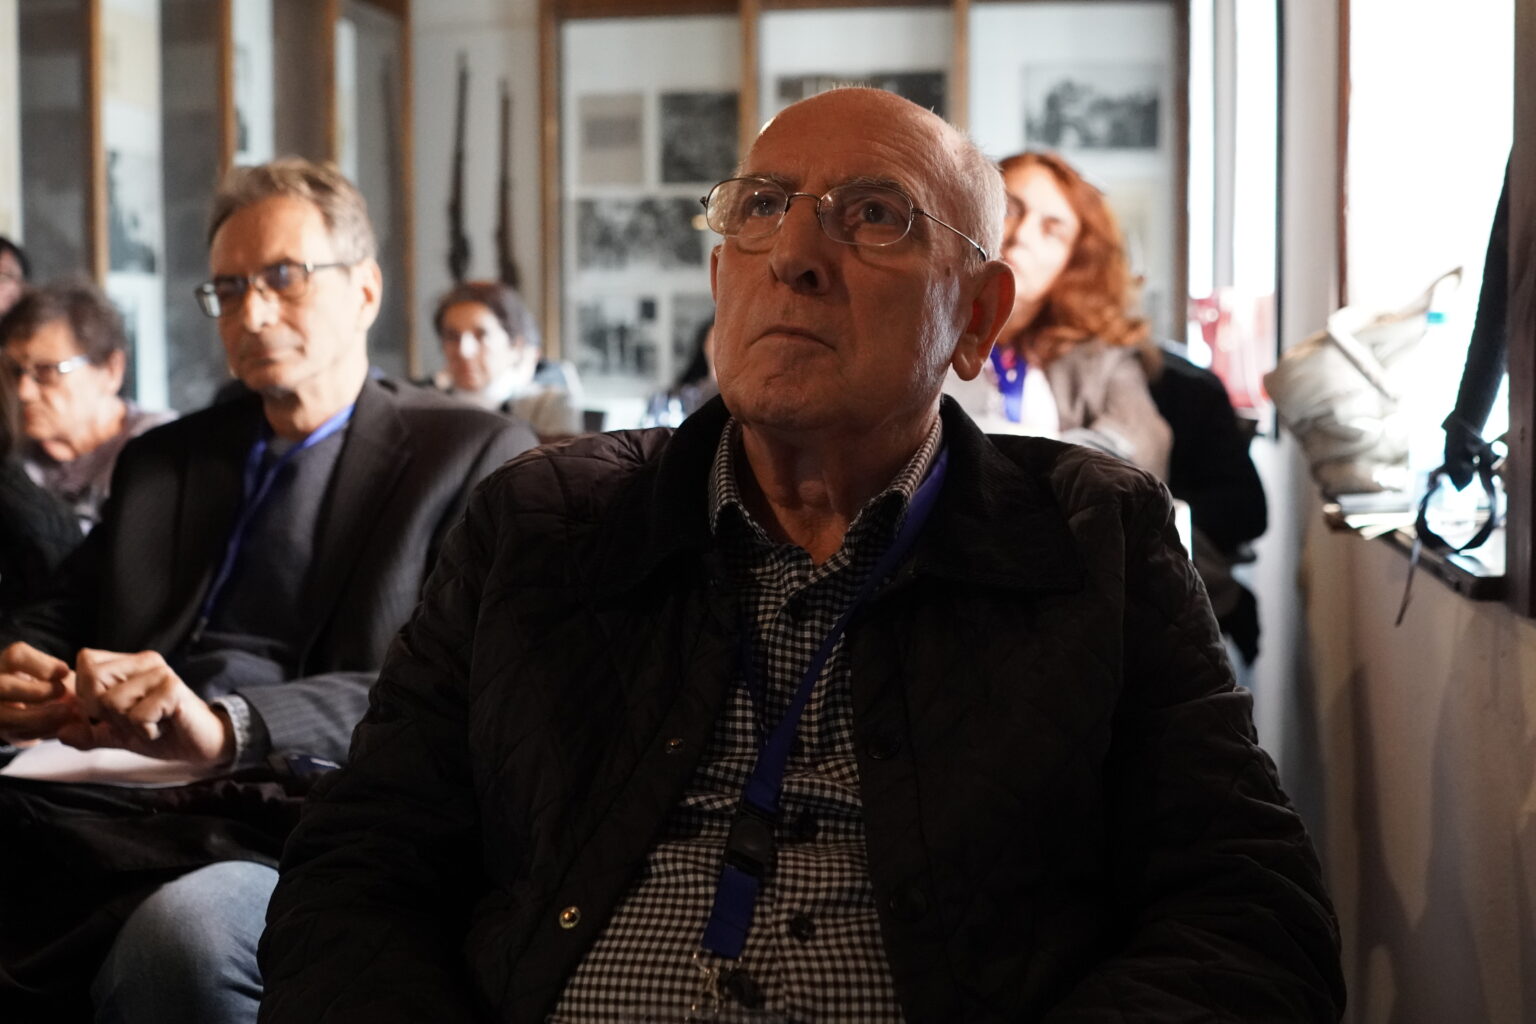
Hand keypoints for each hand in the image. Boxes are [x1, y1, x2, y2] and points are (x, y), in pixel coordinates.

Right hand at [0, 641, 81, 745]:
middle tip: (62, 692)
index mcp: (8, 664)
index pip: (15, 656)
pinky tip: (60, 725)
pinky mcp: (5, 732)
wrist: (35, 707)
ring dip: (40, 717)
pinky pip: (18, 734)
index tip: (65, 671)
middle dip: (37, 691)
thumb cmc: (50, 683)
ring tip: (66, 713)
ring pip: (6, 717)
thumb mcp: (54, 673)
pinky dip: (42, 731)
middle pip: (3, 686)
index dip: (41, 664)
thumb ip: (62, 675)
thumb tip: (85, 685)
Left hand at [64, 649, 234, 765]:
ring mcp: (161, 673)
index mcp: (130, 664)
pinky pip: (137, 715)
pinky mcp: (174, 689)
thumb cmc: (163, 732)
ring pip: (112, 702)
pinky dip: (146, 731)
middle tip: (133, 720)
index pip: (85, 663)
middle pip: (92, 680)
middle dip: (104, 712)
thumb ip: (89, 733)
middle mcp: (146, 661)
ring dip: (128, 725)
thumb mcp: (119, 734)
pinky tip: (163, 728)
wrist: (203, 743)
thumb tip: (60, 733)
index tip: (112, 712)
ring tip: (151, 724)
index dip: (87, 694)